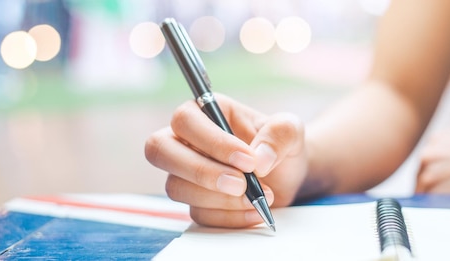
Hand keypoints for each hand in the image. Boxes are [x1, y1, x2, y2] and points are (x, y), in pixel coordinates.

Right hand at [145, 94, 306, 227]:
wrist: (285, 173)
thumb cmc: (279, 144)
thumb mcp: (289, 130)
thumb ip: (279, 134)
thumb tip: (260, 159)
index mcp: (205, 112)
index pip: (185, 120)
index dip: (212, 142)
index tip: (248, 161)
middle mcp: (186, 141)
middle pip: (160, 151)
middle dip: (201, 172)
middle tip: (240, 184)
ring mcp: (185, 173)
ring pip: (177, 188)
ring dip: (219, 198)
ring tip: (259, 197)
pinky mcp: (194, 201)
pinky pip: (198, 214)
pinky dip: (229, 217)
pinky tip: (254, 211)